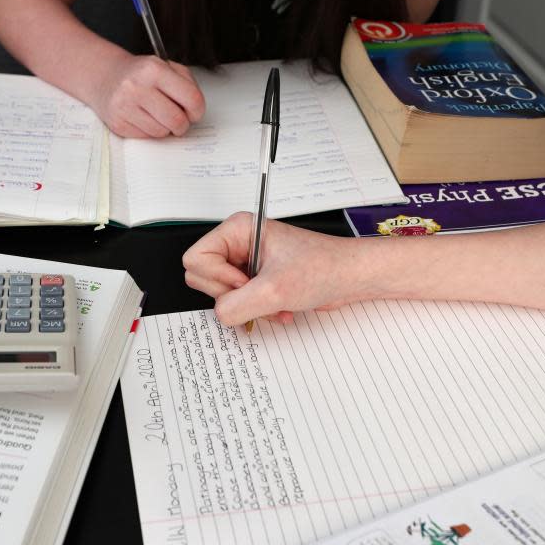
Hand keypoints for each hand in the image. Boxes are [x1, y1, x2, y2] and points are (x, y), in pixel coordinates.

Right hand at [89, 54, 204, 137]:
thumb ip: (186, 84)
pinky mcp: (118, 123)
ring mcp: (125, 107)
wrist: (106, 77)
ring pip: (161, 132)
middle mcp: (137, 87)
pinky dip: (150, 130)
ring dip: (165, 127)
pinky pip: (146, 137)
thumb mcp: (166, 67)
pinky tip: (143, 117)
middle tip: (179, 119)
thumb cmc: (140, 74)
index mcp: (154, 69)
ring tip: (157, 114)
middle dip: (183, 124)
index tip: (195, 112)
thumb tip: (195, 110)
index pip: (191, 98)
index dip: (198, 110)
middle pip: (177, 120)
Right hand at [183, 213, 372, 326]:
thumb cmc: (323, 268)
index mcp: (237, 230)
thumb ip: (236, 305)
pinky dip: (257, 312)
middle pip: (203, 278)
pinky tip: (280, 308)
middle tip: (259, 292)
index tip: (246, 281)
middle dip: (233, 296)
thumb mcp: (274, 290)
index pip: (195, 259)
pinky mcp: (254, 281)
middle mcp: (237, 244)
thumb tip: (220, 315)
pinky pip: (238, 303)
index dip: (218, 278)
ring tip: (275, 303)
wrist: (349, 277)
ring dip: (248, 307)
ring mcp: (245, 263)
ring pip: (221, 295)